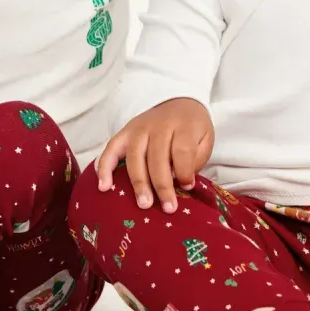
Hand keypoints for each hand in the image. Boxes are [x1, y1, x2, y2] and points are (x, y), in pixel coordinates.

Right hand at [96, 98, 213, 212]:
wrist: (178, 101)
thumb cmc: (192, 128)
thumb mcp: (205, 138)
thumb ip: (196, 158)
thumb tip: (181, 181)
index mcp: (183, 126)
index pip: (182, 150)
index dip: (184, 171)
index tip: (187, 187)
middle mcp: (158, 126)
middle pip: (157, 156)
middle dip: (162, 185)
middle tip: (167, 208)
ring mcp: (138, 128)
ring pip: (135, 156)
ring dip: (139, 182)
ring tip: (143, 204)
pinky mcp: (124, 132)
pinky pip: (111, 149)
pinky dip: (104, 167)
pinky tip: (104, 186)